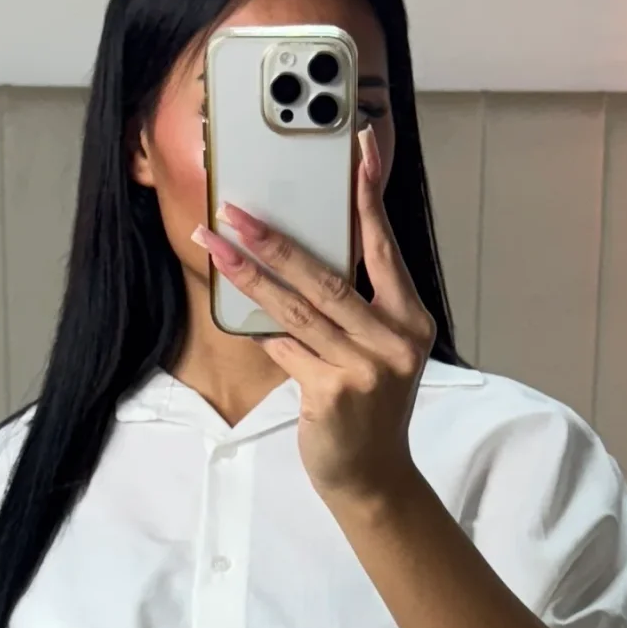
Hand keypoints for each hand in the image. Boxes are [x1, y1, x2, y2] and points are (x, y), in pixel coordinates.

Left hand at [194, 125, 436, 506]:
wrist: (372, 478)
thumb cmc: (367, 410)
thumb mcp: (374, 353)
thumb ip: (351, 309)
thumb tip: (298, 255)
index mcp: (411, 320)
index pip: (385, 247)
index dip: (368, 197)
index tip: (356, 148)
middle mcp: (395, 341)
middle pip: (328, 275)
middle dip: (276, 237)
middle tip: (238, 207)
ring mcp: (365, 368)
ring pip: (297, 309)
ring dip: (250, 273)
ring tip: (215, 242)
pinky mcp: (332, 392)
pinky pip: (285, 349)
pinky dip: (264, 333)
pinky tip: (240, 314)